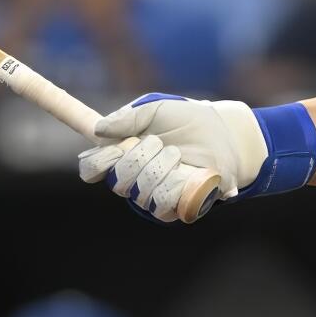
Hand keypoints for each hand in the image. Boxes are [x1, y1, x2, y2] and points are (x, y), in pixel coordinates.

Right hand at [76, 95, 270, 221]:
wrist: (223, 133)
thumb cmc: (187, 119)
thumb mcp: (155, 109)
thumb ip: (127, 118)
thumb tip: (98, 131)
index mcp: (122, 154)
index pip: (92, 168)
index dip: (96, 163)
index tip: (111, 149)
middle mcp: (133, 178)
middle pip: (118, 181)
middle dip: (137, 158)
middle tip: (156, 142)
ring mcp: (154, 195)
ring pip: (141, 192)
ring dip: (160, 168)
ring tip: (176, 154)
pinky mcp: (176, 207)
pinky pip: (163, 205)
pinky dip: (174, 185)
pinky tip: (185, 171)